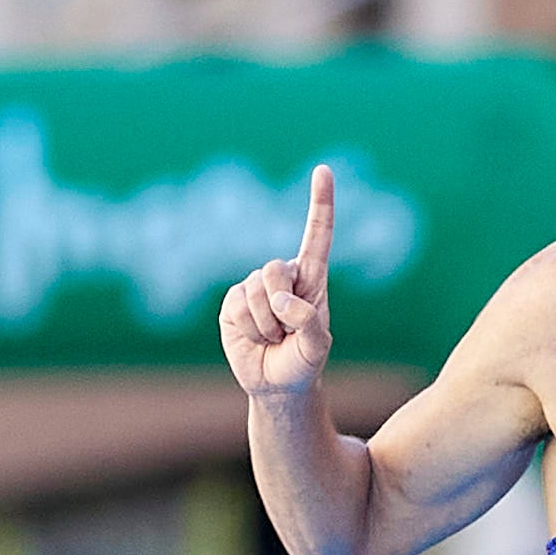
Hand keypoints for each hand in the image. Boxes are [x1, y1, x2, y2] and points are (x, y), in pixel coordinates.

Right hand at [220, 165, 333, 397]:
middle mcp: (282, 275)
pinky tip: (255, 338)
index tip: (322, 169)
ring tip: (273, 338)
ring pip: (255, 292)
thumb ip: (308, 321)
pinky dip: (249, 329)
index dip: (320, 202)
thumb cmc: (304, 362)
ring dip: (266, 324)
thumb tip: (280, 299)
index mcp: (312, 277)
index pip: (318, 234)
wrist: (276, 384)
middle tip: (286, 332)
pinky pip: (238, 308)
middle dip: (280, 305)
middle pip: (276, 269)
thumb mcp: (318, 347)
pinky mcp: (233, 301)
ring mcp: (254, 287)